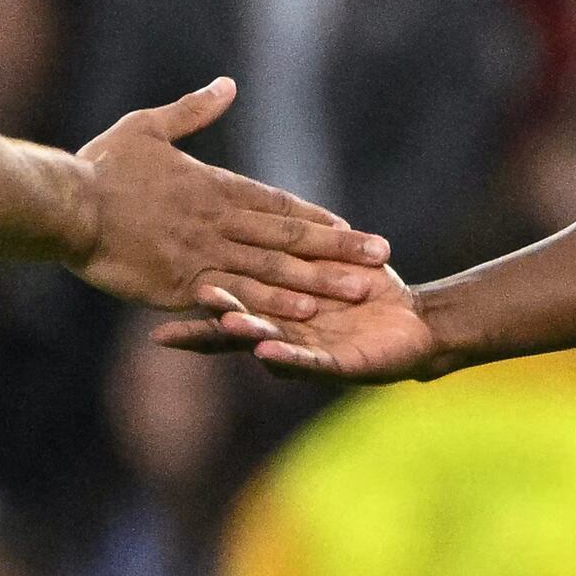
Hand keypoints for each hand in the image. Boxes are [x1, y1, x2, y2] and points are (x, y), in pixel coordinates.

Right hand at [66, 76, 391, 315]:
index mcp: (211, 186)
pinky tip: (302, 315)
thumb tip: (228, 85)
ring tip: (358, 291)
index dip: (313, 217)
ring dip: (319, 281)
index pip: (274, 203)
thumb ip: (192, 112)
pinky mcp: (184, 284)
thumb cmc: (101, 166)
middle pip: (288, 236)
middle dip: (337, 248)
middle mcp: (218, 221)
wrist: (65, 205)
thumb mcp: (148, 127)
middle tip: (381, 257)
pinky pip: (237, 297)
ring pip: (273, 269)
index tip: (349, 226)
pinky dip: (272, 305)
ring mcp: (204, 254)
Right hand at [173, 254, 439, 382]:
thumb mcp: (320, 257)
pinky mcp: (337, 365)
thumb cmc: (363, 285)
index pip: (225, 300)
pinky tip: (265, 351)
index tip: (161, 285)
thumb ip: (284, 242)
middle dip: (204, 324)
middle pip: (235, 329)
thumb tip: (249, 210)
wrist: (414, 323)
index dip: (192, 299)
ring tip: (218, 325)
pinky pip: (310, 361)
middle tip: (165, 328)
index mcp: (272, 308)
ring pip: (269, 342)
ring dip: (244, 334)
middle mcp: (282, 332)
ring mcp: (307, 350)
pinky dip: (288, 356)